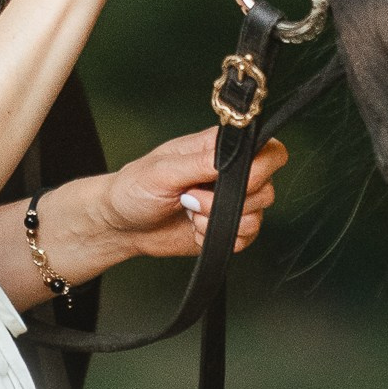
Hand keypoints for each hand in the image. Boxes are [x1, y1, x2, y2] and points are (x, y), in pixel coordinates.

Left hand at [93, 126, 286, 262]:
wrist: (121, 225)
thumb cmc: (134, 189)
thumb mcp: (163, 171)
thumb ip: (200, 164)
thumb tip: (234, 157)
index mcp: (217, 149)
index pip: (266, 150)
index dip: (262, 166)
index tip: (236, 179)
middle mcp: (229, 175)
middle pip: (266, 188)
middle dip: (229, 200)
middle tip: (192, 197)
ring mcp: (229, 204)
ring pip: (257, 217)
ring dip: (218, 221)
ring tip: (189, 212)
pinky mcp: (225, 230)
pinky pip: (243, 239)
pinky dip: (215, 238)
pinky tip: (194, 229)